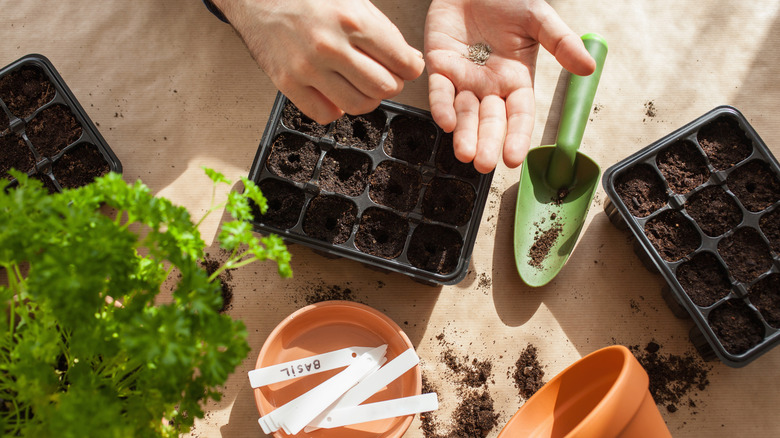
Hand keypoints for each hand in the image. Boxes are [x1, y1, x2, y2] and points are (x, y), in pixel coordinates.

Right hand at [214, 0, 424, 123]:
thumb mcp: (353, 0)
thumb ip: (383, 31)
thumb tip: (409, 61)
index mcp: (352, 20)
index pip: (403, 62)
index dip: (411, 68)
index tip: (407, 67)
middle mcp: (330, 46)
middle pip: (384, 88)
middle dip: (391, 84)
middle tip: (383, 76)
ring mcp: (307, 68)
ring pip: (359, 106)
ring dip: (366, 98)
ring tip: (360, 84)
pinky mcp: (287, 83)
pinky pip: (325, 114)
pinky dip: (336, 108)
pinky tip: (334, 91)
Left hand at [424, 0, 595, 172]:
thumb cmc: (506, 0)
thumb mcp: (539, 19)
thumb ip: (561, 42)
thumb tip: (588, 68)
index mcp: (516, 80)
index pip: (519, 115)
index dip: (517, 136)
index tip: (514, 158)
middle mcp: (489, 86)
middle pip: (490, 121)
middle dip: (487, 143)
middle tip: (485, 165)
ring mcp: (463, 79)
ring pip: (464, 113)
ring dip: (464, 135)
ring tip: (464, 154)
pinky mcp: (439, 67)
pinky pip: (439, 92)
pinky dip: (442, 107)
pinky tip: (446, 123)